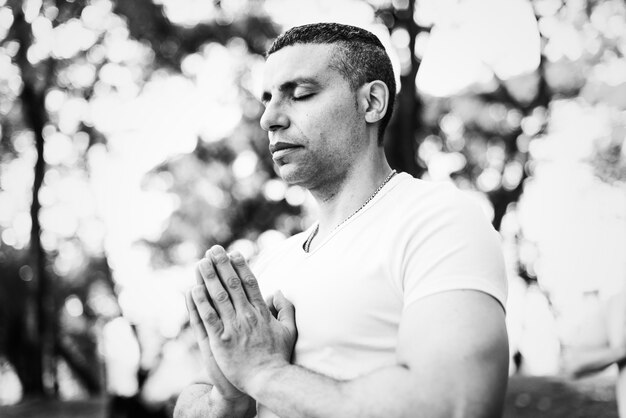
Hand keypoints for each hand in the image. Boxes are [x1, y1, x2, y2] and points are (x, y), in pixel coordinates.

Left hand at [191, 245, 296, 391]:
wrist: (267, 379)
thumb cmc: (278, 357)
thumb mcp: (289, 330)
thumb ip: (286, 309)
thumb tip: (280, 291)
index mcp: (262, 312)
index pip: (250, 283)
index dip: (240, 266)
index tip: (233, 253)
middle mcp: (247, 315)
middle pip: (232, 284)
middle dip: (222, 265)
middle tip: (214, 250)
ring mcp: (233, 327)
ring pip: (218, 296)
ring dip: (209, 277)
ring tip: (201, 262)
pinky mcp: (220, 340)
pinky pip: (208, 317)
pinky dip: (200, 302)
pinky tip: (193, 288)